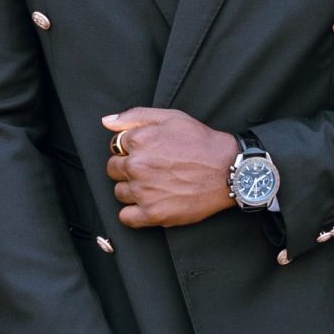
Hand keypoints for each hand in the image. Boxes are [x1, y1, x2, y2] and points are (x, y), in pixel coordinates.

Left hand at [103, 108, 238, 228]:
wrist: (228, 170)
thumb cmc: (201, 142)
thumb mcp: (171, 118)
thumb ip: (135, 116)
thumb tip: (106, 122)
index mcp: (139, 140)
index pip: (116, 146)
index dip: (130, 149)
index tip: (148, 153)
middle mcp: (137, 166)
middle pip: (113, 169)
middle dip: (128, 168)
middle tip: (152, 169)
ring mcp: (143, 191)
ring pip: (119, 192)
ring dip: (131, 189)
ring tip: (155, 185)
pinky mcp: (152, 214)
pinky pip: (125, 217)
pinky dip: (133, 213)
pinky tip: (149, 203)